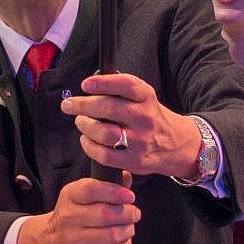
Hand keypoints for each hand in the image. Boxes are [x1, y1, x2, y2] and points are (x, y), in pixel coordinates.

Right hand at [14, 175, 138, 243]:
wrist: (47, 243)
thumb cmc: (70, 216)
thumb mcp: (79, 196)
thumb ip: (104, 185)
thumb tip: (127, 177)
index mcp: (69, 196)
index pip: (91, 190)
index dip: (114, 192)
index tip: (129, 196)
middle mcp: (68, 217)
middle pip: (105, 214)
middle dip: (128, 213)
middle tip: (134, 213)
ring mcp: (74, 239)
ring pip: (112, 235)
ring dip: (128, 230)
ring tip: (129, 227)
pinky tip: (123, 240)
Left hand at [61, 72, 204, 178]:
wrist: (174, 143)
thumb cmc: (148, 116)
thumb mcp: (143, 97)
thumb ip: (120, 90)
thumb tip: (90, 85)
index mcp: (146, 97)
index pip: (126, 85)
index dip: (103, 83)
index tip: (85, 84)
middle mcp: (145, 117)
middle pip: (109, 108)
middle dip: (83, 105)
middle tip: (69, 105)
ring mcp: (140, 140)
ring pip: (104, 132)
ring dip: (85, 126)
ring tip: (81, 122)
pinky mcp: (134, 160)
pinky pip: (104, 155)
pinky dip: (89, 146)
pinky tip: (87, 139)